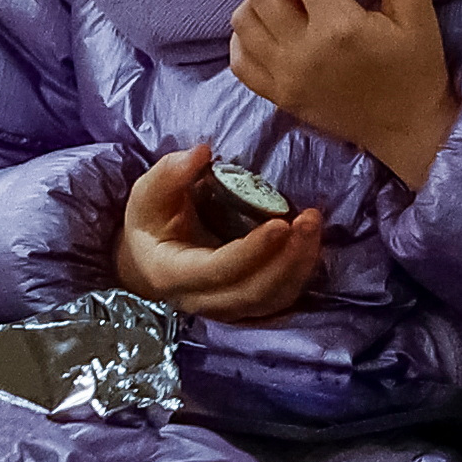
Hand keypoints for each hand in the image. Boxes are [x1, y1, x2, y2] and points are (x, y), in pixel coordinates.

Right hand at [117, 143, 325, 322]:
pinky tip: (311, 242)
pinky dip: (301, 273)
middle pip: (254, 291)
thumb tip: (202, 152)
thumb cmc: (151, 223)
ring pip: (273, 299)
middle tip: (309, 220)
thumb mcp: (148, 195)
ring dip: (301, 265)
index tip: (281, 223)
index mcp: (173, 274)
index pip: (219, 270)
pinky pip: (281, 299)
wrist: (150, 260)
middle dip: (288, 258)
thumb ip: (169, 173)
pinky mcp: (247, 307)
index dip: (252, 250)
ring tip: (313, 225)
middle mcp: (202, 300)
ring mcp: (228, 309)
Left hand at [229, 0, 461, 187]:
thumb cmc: (418, 68)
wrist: (409, 129)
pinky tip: (269, 29)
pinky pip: (238, 58)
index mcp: (340, 25)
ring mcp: (285, 76)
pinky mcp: (278, 96)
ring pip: (242, 19)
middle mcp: (303, 50)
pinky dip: (245, 35)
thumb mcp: (417, 11)